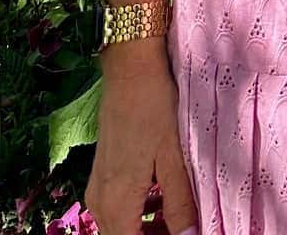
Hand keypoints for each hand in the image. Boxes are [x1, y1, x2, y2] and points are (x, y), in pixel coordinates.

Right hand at [86, 42, 197, 234]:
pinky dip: (140, 213)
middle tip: (187, 226)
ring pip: (120, 227)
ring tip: (182, 217)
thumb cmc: (155, 107)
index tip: (186, 233)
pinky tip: (165, 199)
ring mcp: (98, 188)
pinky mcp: (102, 174)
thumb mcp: (174, 156)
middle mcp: (100, 201)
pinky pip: (118, 209)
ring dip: (148, 229)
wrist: (130, 68)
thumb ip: (180, 203)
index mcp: (117, 203)